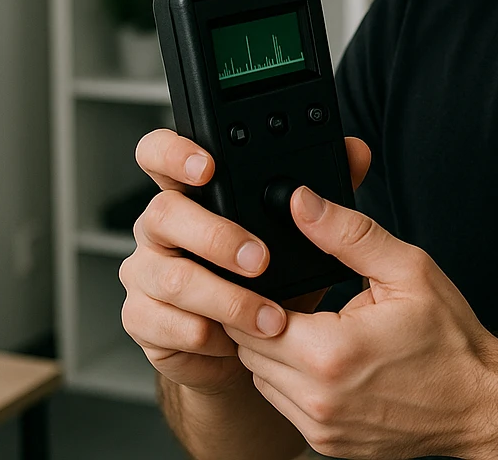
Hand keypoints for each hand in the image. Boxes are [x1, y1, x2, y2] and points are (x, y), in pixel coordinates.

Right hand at [119, 128, 371, 395]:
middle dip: (214, 236)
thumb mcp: (299, 232)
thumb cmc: (272, 278)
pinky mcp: (142, 317)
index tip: (208, 166)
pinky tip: (233, 340)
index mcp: (192, 192)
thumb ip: (325, 186)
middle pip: (163, 213)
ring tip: (270, 316)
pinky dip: (206, 333)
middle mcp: (161, 227)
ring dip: (226, 298)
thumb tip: (355, 149)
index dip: (173, 153)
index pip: (159, 153)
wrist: (246, 348)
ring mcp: (145, 272)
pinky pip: (162, 322)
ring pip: (170, 277)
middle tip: (260, 259)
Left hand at [227, 188, 497, 459]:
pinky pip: (284, 405)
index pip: (250, 318)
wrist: (480, 403)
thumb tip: (302, 204)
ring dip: (274, 352)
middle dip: (262, 319)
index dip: (256, 293)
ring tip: (314, 328)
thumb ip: (348, 234)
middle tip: (297, 298)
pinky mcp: (326, 444)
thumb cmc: (450, 341)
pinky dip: (292, 381)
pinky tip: (326, 361)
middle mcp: (318, 397)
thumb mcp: (407, 270)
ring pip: (262, 379)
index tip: (274, 279)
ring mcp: (321, 427)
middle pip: (249, 349)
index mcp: (331, 352)